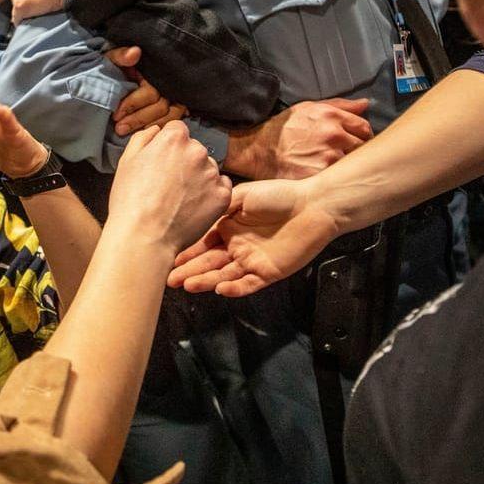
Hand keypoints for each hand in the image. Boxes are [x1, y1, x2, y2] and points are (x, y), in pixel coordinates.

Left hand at [107, 47, 187, 135]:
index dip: (133, 104)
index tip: (116, 115)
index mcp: (152, 71)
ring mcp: (171, 96)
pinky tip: (144, 133)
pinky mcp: (172, 108)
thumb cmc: (111, 68)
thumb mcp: (111, 58)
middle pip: (161, 106)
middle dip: (138, 119)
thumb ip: (120, 55)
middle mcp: (165, 84)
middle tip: (119, 128)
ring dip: (148, 126)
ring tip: (127, 132)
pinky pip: (172, 120)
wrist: (107, 76)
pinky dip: (159, 128)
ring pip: (170, 115)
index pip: (150, 92)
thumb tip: (134, 52)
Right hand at [107, 121, 231, 252]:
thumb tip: (156, 130)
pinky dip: (210, 195)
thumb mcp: (126, 161)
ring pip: (208, 169)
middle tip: (168, 184)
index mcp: (174, 139)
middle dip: (184, 162)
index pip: (177, 130)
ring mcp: (212, 174)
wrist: (144, 237)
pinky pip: (221, 188)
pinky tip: (192, 206)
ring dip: (198, 178)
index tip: (162, 161)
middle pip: (194, 149)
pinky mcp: (222, 196)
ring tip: (179, 199)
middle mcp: (197, 151)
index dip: (167, 146)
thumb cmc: (130, 201)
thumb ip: (143, 138)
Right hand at [167, 178, 340, 296]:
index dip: (187, 252)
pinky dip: (235, 288)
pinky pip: (248, 284)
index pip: (202, 244)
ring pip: (224, 275)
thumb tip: (198, 215)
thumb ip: (219, 206)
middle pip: (208, 263)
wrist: (314, 206)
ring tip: (188, 285)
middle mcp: (236, 246)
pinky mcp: (268, 272)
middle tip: (170, 280)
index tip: (169, 258)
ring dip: (206, 281)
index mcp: (228, 227)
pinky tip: (220, 288)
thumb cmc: (279, 195)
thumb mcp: (242, 194)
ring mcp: (251, 261)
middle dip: (188, 271)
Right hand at [223, 98, 371, 180]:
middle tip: (343, 154)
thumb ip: (340, 105)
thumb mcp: (308, 108)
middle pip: (361, 147)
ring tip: (333, 166)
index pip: (364, 128)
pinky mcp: (320, 175)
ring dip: (345, 165)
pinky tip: (326, 177)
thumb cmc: (282, 129)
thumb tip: (365, 104)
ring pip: (351, 164)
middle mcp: (333, 135)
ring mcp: (328, 157)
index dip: (362, 135)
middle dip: (355, 150)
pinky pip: (338, 178)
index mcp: (331, 116)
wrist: (257, 150)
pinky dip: (334, 178)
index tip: (356, 141)